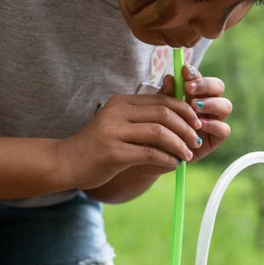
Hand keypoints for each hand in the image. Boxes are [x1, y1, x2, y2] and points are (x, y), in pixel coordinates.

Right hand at [57, 88, 205, 191]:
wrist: (67, 161)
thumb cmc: (98, 144)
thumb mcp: (120, 123)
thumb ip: (145, 116)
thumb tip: (179, 112)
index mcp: (123, 102)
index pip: (162, 100)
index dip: (184, 111)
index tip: (197, 124)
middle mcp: (118, 112)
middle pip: (164, 114)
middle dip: (186, 128)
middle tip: (196, 142)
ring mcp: (114, 132)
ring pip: (159, 133)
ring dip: (179, 145)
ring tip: (187, 155)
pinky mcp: (113, 153)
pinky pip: (149, 153)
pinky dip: (166, 159)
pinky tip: (173, 164)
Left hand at [158, 63, 231, 161]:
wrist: (153, 156)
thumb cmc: (157, 129)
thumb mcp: (159, 110)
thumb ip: (166, 95)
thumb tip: (170, 78)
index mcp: (194, 93)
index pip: (200, 78)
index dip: (194, 73)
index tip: (184, 71)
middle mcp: (207, 104)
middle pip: (218, 87)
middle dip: (205, 85)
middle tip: (189, 90)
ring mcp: (213, 121)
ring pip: (225, 106)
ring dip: (211, 104)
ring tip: (195, 106)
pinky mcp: (215, 139)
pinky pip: (224, 130)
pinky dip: (214, 125)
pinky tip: (200, 125)